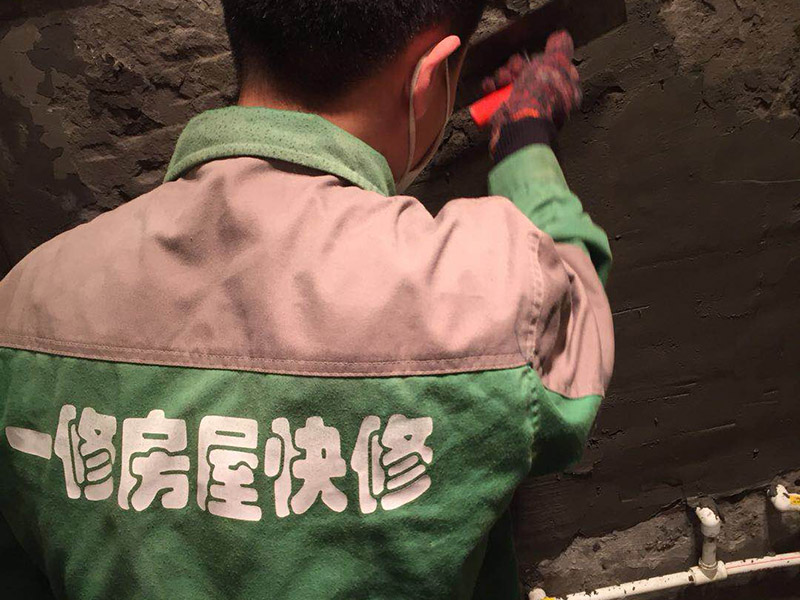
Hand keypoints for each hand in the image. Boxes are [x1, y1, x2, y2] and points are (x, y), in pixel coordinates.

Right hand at [486, 31, 581, 147]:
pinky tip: (490, 87)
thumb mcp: (555, 62)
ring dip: (502, 76)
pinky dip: (491, 89)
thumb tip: (562, 38)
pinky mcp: (508, 115)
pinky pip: (497, 97)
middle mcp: (547, 101)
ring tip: (502, 80)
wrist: (518, 123)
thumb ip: (560, 48)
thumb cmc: (540, 96)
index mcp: (565, 91)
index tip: (534, 58)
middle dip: (517, 67)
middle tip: (515, 69)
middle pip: (529, 73)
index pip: (552, 68)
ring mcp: (526, 109)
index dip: (540, 60)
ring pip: (511, 83)